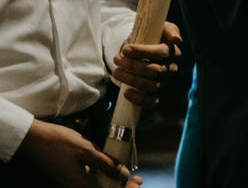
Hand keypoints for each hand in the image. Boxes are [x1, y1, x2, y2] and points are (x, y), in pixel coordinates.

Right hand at [16, 119, 141, 186]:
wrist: (35, 139)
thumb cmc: (60, 142)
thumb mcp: (87, 150)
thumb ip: (106, 164)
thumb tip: (124, 175)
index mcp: (80, 186)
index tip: (137, 181)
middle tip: (137, 180)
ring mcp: (72, 184)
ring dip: (114, 185)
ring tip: (128, 177)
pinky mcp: (70, 179)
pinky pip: (90, 184)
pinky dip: (103, 180)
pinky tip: (111, 171)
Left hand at [112, 21, 181, 106]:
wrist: (139, 51)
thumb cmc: (149, 38)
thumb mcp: (158, 28)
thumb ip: (168, 30)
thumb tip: (177, 39)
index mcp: (173, 51)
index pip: (162, 53)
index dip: (143, 52)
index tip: (125, 49)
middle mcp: (171, 68)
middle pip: (155, 71)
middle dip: (132, 66)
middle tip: (116, 59)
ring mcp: (165, 82)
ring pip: (152, 86)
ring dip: (131, 80)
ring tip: (116, 72)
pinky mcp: (157, 94)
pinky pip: (152, 102)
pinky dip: (139, 99)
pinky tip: (126, 92)